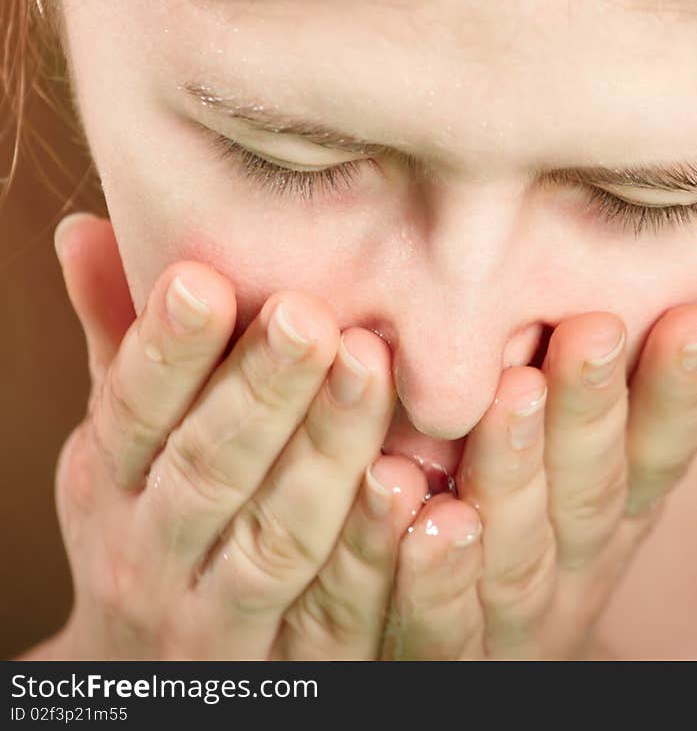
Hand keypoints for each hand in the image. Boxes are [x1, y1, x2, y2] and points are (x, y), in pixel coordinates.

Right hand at [47, 212, 427, 659]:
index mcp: (110, 481)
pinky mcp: (283, 662)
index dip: (166, 349)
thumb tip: (83, 230)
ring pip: (274, 536)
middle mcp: (152, 550)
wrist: (148, 668)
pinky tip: (409, 485)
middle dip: (259, 390)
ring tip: (369, 369)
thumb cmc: (150, 518)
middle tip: (308, 316)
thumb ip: (122, 345)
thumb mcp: (123, 442)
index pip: (131, 410)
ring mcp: (213, 614)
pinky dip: (368, 551)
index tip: (203, 277)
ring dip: (322, 455)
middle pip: (208, 468)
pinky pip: (330, 610)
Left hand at [380, 253, 696, 659]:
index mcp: (616, 517)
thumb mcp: (610, 465)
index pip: (661, 455)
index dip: (679, 393)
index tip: (690, 317)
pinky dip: (427, 565)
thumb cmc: (542, 537)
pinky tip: (398, 491)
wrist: (478, 656)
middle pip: (590, 493)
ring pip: (517, 551)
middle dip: (592, 413)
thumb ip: (655, 385)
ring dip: (513, 473)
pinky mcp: (442, 655)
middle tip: (591, 334)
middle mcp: (575, 568)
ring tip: (507, 397)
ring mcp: (514, 617)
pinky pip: (434, 616)